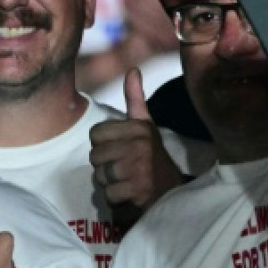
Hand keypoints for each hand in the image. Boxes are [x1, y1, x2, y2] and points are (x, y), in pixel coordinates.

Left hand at [89, 68, 183, 211]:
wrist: (173, 193)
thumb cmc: (151, 158)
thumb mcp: (146, 126)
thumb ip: (135, 99)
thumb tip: (132, 69)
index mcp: (139, 128)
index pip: (95, 134)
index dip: (103, 145)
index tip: (121, 149)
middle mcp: (140, 145)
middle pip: (94, 155)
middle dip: (104, 165)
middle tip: (125, 167)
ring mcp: (139, 167)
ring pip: (99, 175)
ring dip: (109, 182)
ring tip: (127, 180)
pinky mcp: (137, 190)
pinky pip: (107, 193)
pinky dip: (115, 198)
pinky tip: (130, 194)